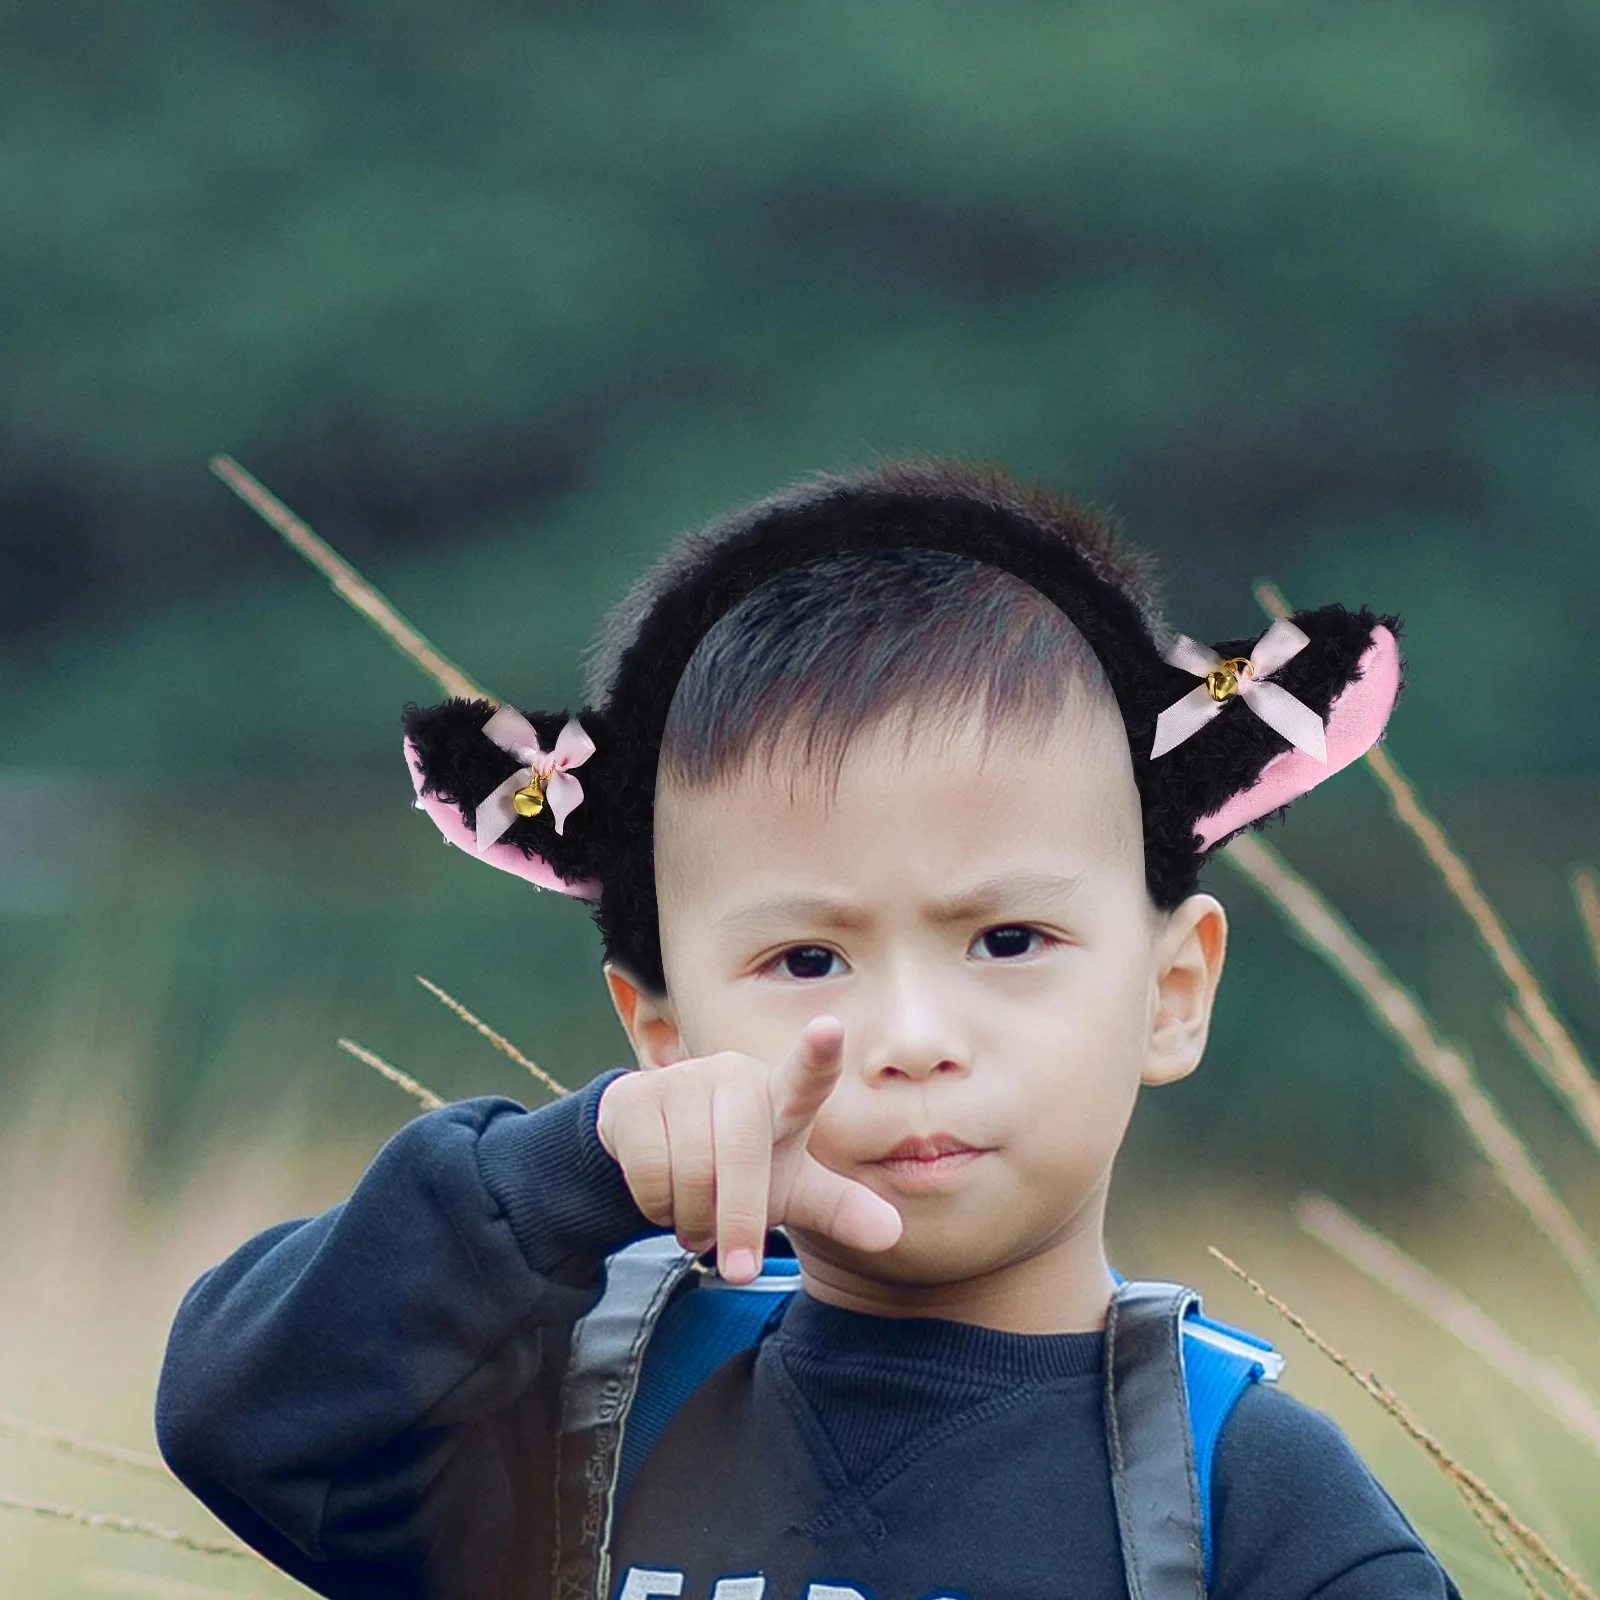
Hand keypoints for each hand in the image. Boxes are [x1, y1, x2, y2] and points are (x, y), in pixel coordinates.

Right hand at [595, 1016, 902, 1282]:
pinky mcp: (634, 1095)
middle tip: (739, 1269)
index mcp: (783, 1097)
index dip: (817, 1054)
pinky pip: (648, 1168)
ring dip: (694, 1218)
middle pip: (741, 1152)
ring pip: (691, 1167)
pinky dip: (658, 1205)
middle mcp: (735, 1076)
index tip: (829, 1029)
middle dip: (740, 1220)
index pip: (806, 1076)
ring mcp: (682, 1080)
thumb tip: (893, 1234)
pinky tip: (665, 1203)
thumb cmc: (744, 1168)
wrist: (659, 1150)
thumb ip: (840, 1208)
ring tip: (699, 1224)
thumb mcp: (793, 1190)